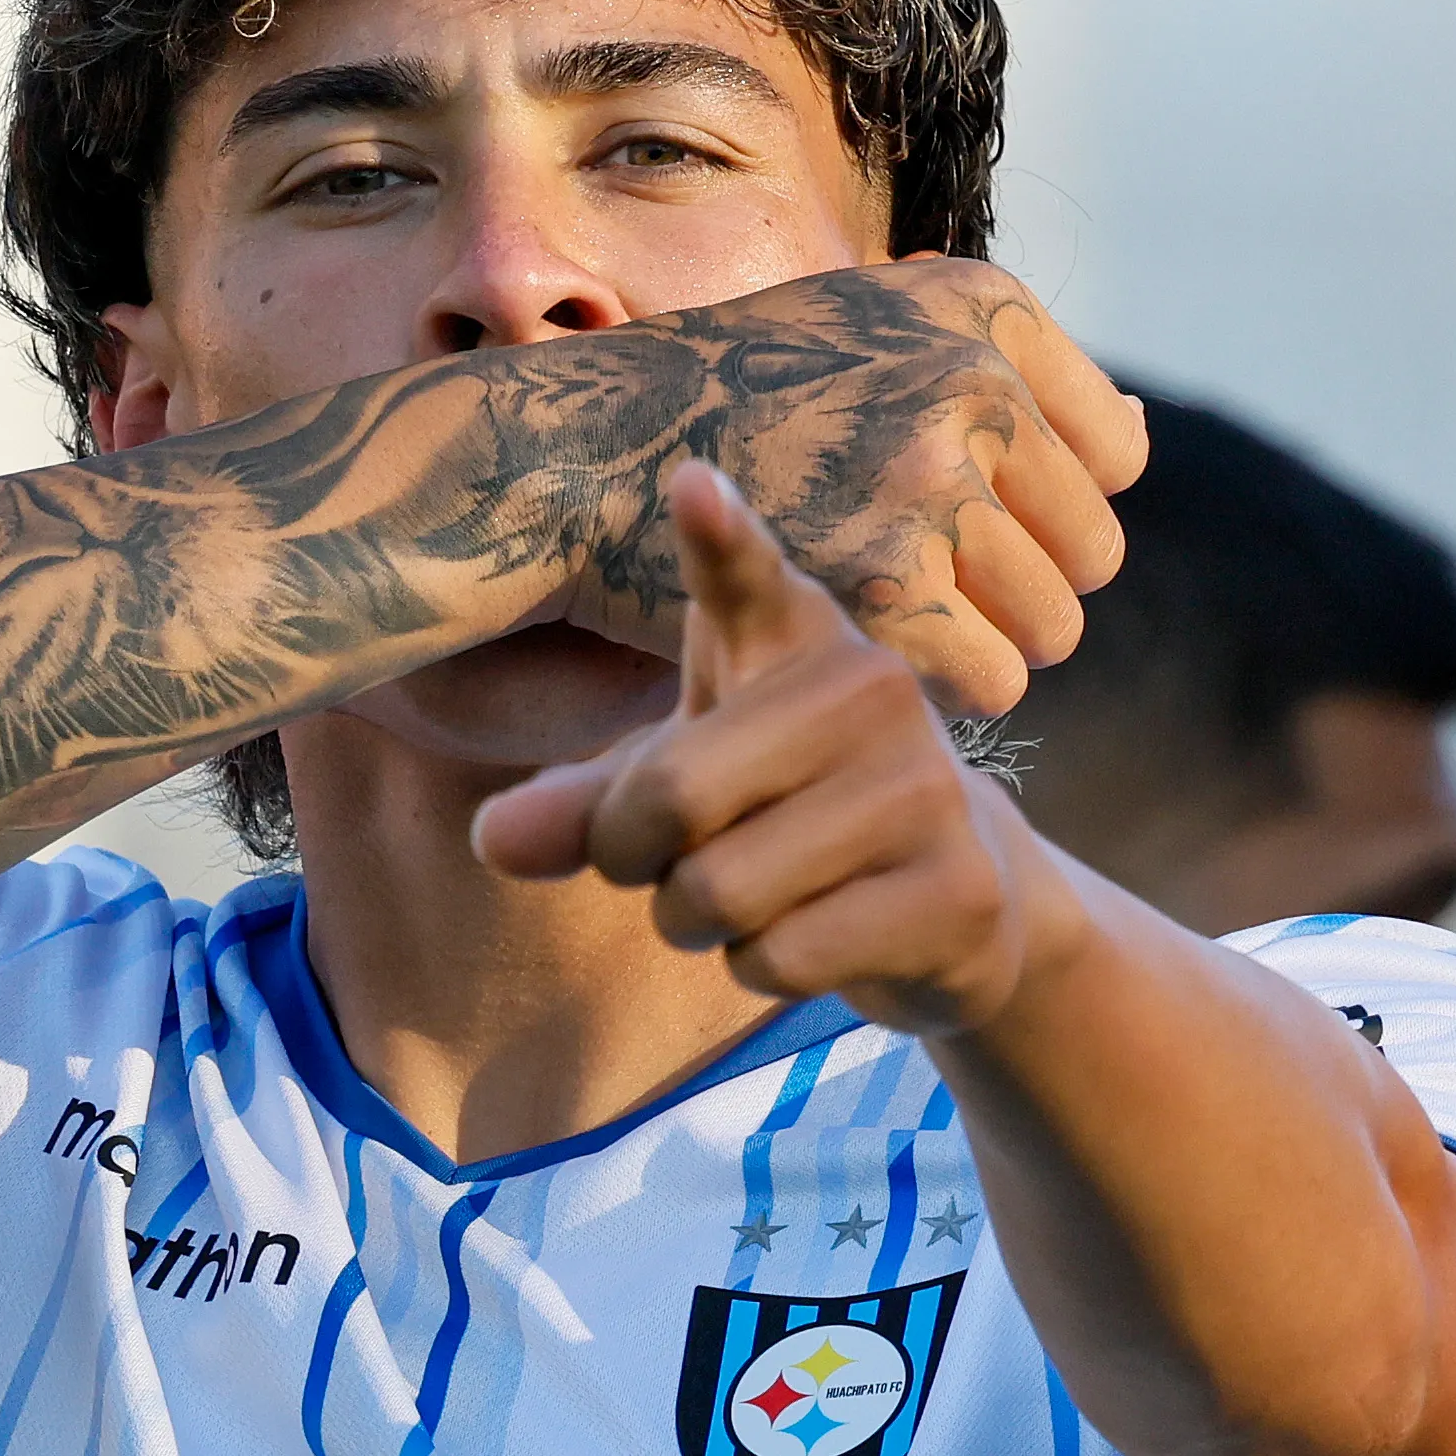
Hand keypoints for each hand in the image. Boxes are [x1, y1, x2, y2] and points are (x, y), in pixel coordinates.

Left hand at [479, 462, 1070, 1034]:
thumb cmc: (788, 813)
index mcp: (798, 636)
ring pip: (720, 891)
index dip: (719, 536)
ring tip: (754, 898)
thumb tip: (491, 839)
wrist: (963, 898)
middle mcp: (873, 690)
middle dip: (632, 860)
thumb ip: (582, 807)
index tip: (692, 485)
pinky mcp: (955, 890)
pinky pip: (781, 957)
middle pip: (670, 796)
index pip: (745, 579)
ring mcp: (925, 788)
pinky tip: (816, 937)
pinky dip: (760, 969)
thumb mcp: (681, 786)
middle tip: (670, 864)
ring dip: (698, 924)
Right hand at [588, 259, 1146, 716]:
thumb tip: (1139, 428)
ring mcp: (933, 483)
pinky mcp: (888, 586)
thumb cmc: (724, 404)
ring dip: (979, 649)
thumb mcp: (863, 334)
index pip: (1116, 455)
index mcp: (982, 310)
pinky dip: (936, 695)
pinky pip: (991, 680)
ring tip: (893, 636)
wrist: (581, 453)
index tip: (964, 526)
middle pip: (1090, 552)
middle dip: (1019, 590)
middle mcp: (973, 382)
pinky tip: (866, 667)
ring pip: (1050, 627)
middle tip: (926, 602)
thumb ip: (993, 374)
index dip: (1043, 511)